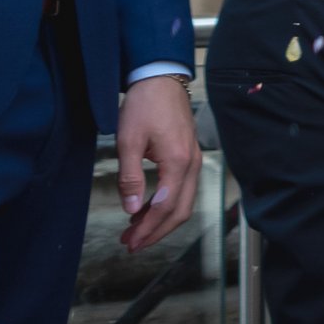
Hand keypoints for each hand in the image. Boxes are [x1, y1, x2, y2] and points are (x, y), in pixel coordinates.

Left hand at [115, 76, 200, 253]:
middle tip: (132, 243)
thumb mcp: (128, 141)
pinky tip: (145, 208)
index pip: (166, 207)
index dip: (149, 228)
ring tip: (135, 230)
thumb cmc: (145, 105)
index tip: (131, 241)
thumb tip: (132, 207)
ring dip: (161, 221)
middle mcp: (192, 165)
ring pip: (184, 202)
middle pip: (180, 211)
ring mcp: (194, 161)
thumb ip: (131, 177)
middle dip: (156, 231)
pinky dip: (166, 206)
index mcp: (178, 162)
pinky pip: (182, 190)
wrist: (161, 80)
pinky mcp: (189, 157)